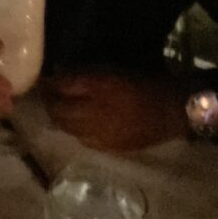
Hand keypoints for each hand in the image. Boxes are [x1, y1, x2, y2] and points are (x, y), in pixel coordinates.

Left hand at [42, 70, 186, 151]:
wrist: (173, 111)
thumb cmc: (144, 83)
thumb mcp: (112, 71)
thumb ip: (84, 75)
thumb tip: (59, 74)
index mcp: (97, 87)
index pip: (60, 86)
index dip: (48, 84)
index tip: (44, 80)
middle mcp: (94, 112)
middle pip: (58, 110)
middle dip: (49, 103)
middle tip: (48, 96)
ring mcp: (100, 133)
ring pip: (66, 128)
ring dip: (59, 118)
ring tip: (60, 110)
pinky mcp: (108, 147)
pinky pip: (82, 140)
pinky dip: (75, 131)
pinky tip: (78, 125)